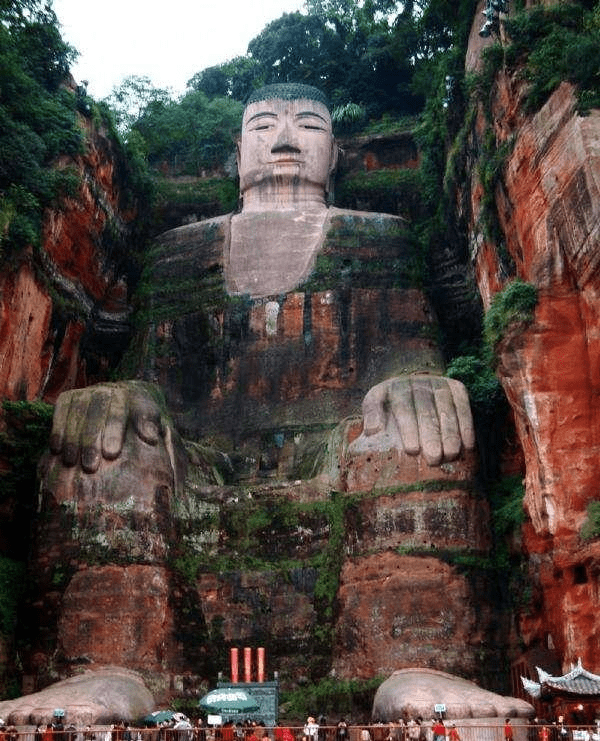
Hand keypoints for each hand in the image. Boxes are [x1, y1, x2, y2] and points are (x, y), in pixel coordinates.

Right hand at [48, 381, 169, 472]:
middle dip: (91, 438)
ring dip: (73, 437)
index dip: (114, 431)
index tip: (112, 454)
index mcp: (134, 395)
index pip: (122, 410)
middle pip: (98, 410)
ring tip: (71, 462)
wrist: (126, 403)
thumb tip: (151, 438)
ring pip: (79, 410)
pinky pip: (62, 409)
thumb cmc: (143, 425)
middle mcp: (110, 389)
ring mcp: (89, 391)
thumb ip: (157, 433)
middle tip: (90, 466)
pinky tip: (57, 449)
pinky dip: (58, 428)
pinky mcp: (70, 396)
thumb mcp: (157, 427)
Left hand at [349, 374, 474, 465]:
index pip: (404, 408)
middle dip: (431, 435)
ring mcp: (440, 383)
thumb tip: (372, 430)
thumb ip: (371, 413)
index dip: (409, 429)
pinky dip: (467, 425)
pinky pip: (464, 406)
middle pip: (427, 411)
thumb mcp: (376, 401)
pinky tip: (468, 445)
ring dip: (451, 433)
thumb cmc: (390, 401)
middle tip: (433, 458)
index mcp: (397, 386)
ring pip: (447, 409)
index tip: (412, 450)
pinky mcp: (457, 387)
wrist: (412, 381)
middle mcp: (420, 382)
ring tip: (451, 455)